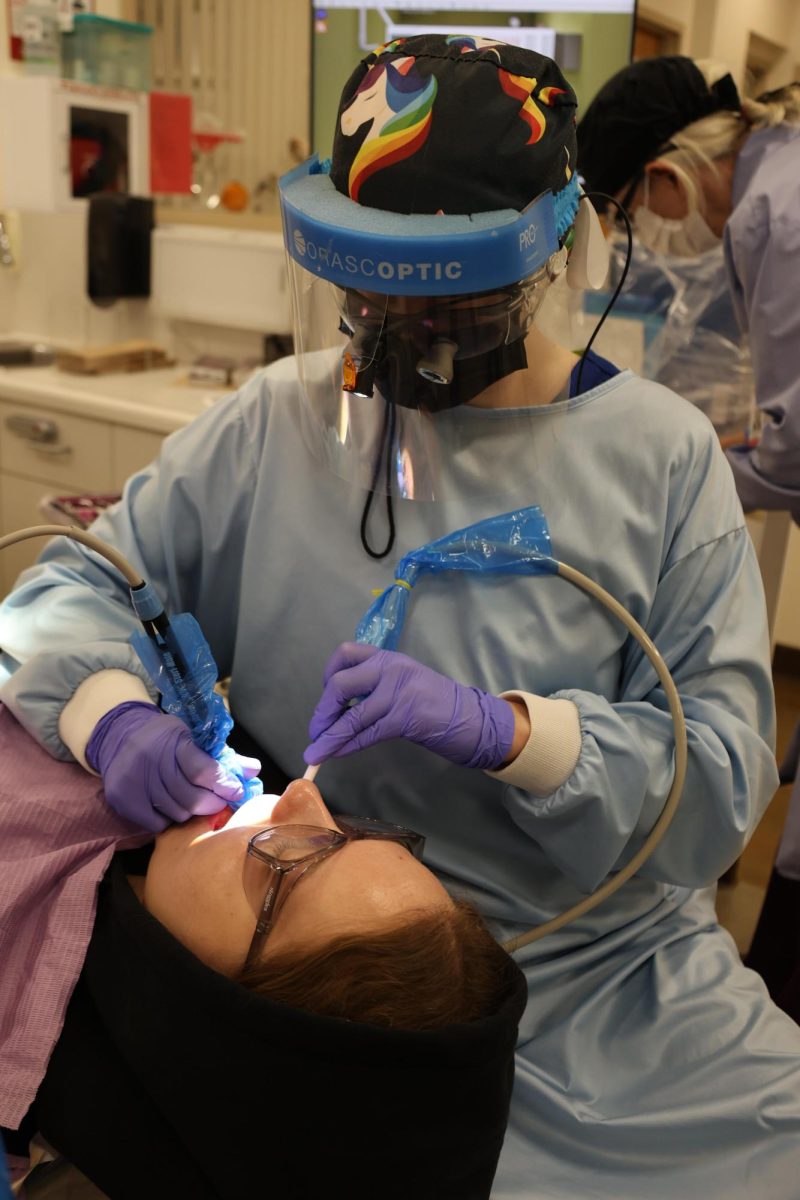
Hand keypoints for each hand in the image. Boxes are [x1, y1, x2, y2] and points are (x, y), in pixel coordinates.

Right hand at [86, 701, 260, 831]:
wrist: (122, 737)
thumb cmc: (167, 740)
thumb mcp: (195, 738)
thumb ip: (224, 756)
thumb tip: (254, 770)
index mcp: (174, 740)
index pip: (203, 771)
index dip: (224, 785)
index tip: (236, 792)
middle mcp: (151, 760)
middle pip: (192, 798)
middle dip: (213, 804)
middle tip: (220, 803)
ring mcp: (135, 781)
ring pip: (177, 813)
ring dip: (192, 812)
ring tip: (195, 802)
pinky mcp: (123, 799)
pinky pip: (157, 823)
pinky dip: (169, 820)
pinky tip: (172, 807)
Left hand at [304, 642, 514, 769]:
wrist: (470, 716)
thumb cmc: (434, 701)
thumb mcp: (403, 681)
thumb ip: (375, 685)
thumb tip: (338, 710)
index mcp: (388, 657)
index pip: (346, 652)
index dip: (328, 674)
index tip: (327, 694)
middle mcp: (390, 669)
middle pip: (340, 684)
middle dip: (323, 710)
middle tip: (316, 729)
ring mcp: (398, 692)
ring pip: (352, 717)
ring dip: (329, 737)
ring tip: (314, 753)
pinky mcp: (405, 717)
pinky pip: (367, 734)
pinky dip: (347, 746)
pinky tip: (336, 754)